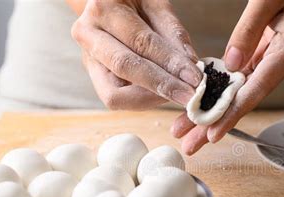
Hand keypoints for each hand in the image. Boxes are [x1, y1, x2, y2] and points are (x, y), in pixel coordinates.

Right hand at [71, 0, 201, 109]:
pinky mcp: (95, 78)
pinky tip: (162, 94)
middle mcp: (88, 34)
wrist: (108, 5)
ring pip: (115, 94)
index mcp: (104, 8)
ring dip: (151, 98)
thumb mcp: (157, 6)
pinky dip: (143, 100)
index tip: (196, 78)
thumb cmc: (135, 2)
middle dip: (162, 85)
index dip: (170, 63)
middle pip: (125, 67)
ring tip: (178, 94)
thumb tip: (191, 64)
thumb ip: (173, 34)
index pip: (141, 42)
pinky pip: (118, 99)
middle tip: (190, 96)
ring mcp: (88, 59)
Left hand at [172, 0, 283, 153]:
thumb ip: (250, 29)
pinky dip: (221, 89)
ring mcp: (274, 58)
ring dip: (214, 109)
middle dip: (215, 123)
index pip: (255, 91)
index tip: (212, 132)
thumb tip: (230, 63)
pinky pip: (241, 76)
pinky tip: (204, 100)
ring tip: (189, 127)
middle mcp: (282, 61)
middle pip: (244, 100)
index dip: (231, 114)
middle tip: (191, 143)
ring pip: (240, 91)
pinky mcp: (266, 51)